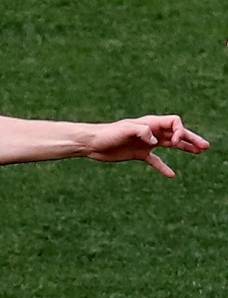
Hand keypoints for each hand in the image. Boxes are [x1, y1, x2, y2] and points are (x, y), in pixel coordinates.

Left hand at [86, 115, 209, 176]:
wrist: (92, 143)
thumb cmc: (107, 134)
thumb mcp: (124, 129)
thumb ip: (141, 131)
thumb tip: (155, 140)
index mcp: (149, 123)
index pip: (174, 122)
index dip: (179, 132)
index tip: (174, 144)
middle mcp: (150, 132)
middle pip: (176, 133)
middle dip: (191, 138)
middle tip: (206, 146)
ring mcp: (146, 143)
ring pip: (170, 145)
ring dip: (185, 148)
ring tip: (199, 152)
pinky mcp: (138, 154)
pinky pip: (156, 161)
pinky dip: (164, 167)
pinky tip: (172, 175)